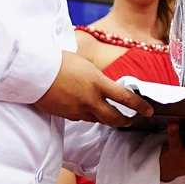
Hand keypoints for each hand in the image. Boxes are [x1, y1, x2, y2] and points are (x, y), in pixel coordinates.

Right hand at [33, 51, 152, 125]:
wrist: (35, 72)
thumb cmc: (59, 62)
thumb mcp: (85, 66)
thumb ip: (97, 79)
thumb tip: (103, 85)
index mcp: (98, 84)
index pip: (125, 98)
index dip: (140, 106)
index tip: (149, 111)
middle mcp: (91, 100)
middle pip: (114, 118)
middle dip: (124, 121)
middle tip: (130, 121)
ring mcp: (78, 110)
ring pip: (97, 119)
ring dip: (104, 118)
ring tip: (108, 114)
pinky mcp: (67, 115)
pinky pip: (81, 118)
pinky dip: (87, 115)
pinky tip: (84, 108)